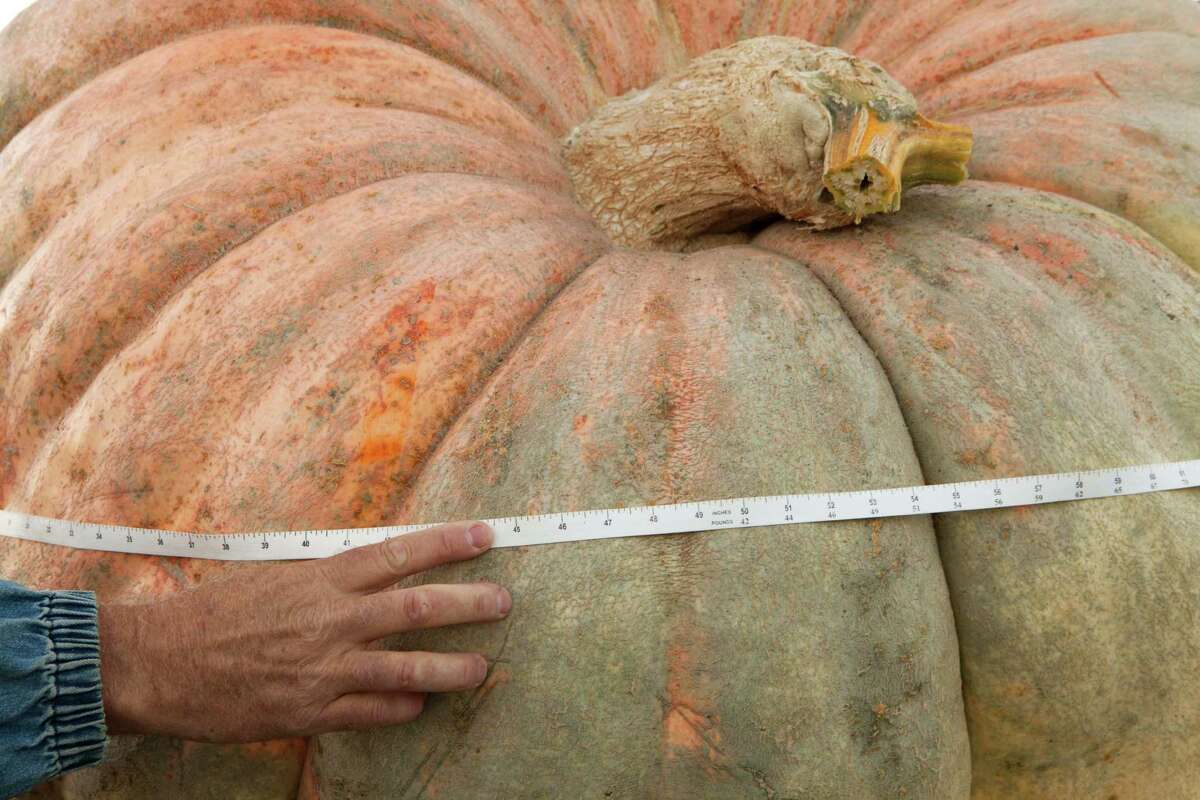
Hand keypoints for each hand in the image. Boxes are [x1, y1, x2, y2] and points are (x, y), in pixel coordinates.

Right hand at [96, 521, 509, 740]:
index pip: (398, 554)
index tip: (485, 535)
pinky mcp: (310, 713)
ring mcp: (324, 670)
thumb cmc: (214, 612)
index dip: (447, 544)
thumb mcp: (276, 576)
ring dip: (452, 667)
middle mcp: (331, 621)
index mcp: (321, 579)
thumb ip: (329, 577)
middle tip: (504, 601)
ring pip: (407, 668)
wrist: (158, 663)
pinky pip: (372, 712)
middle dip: (469, 604)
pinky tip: (420, 704)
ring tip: (482, 667)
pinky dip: (402, 708)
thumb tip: (377, 569)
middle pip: (418, 608)